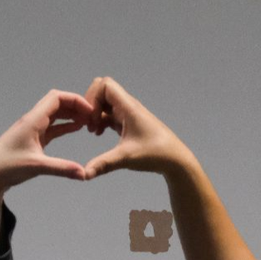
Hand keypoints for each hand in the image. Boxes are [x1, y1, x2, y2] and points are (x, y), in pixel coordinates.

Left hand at [0, 90, 97, 198]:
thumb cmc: (7, 167)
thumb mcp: (36, 166)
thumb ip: (61, 168)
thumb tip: (83, 173)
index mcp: (33, 120)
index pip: (56, 98)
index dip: (75, 100)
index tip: (90, 111)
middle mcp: (33, 121)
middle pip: (57, 103)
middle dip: (76, 106)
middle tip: (93, 116)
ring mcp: (33, 129)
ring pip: (55, 114)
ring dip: (71, 115)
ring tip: (89, 121)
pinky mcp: (33, 139)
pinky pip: (53, 127)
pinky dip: (65, 125)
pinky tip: (76, 128)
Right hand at [81, 76, 195, 178]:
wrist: (175, 160)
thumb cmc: (156, 154)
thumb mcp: (126, 158)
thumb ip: (104, 164)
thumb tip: (85, 174)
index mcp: (129, 107)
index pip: (104, 85)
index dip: (93, 98)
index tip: (92, 119)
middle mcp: (128, 107)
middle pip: (103, 90)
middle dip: (91, 104)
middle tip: (88, 123)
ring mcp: (129, 114)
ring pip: (106, 103)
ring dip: (96, 113)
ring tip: (93, 131)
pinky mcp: (129, 123)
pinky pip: (111, 114)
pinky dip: (102, 120)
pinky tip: (100, 134)